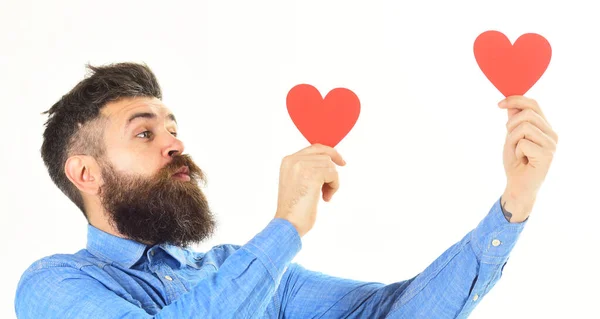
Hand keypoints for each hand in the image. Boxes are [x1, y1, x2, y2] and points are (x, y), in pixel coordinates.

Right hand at [274, 143, 344, 236]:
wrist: (288, 223)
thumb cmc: (294, 208)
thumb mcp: (296, 182)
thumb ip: (307, 168)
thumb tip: (328, 161)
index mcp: (288, 161)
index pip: (314, 148)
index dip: (330, 152)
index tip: (341, 161)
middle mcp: (294, 160)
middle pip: (324, 155)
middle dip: (331, 171)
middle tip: (332, 184)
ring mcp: (302, 166)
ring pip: (330, 166)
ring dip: (332, 182)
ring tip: (324, 196)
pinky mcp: (313, 175)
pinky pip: (333, 175)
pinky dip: (334, 187)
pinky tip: (325, 198)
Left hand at [499, 96, 558, 221]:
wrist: (518, 185)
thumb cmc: (516, 162)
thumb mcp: (511, 137)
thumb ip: (514, 121)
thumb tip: (511, 103)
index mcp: (545, 127)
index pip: (533, 104)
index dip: (516, 100)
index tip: (499, 104)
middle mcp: (552, 134)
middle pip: (528, 113)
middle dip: (511, 125)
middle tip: (509, 139)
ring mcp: (551, 144)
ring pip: (524, 126)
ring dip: (513, 139)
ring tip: (518, 151)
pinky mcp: (547, 154)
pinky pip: (523, 142)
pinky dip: (516, 151)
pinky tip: (522, 159)